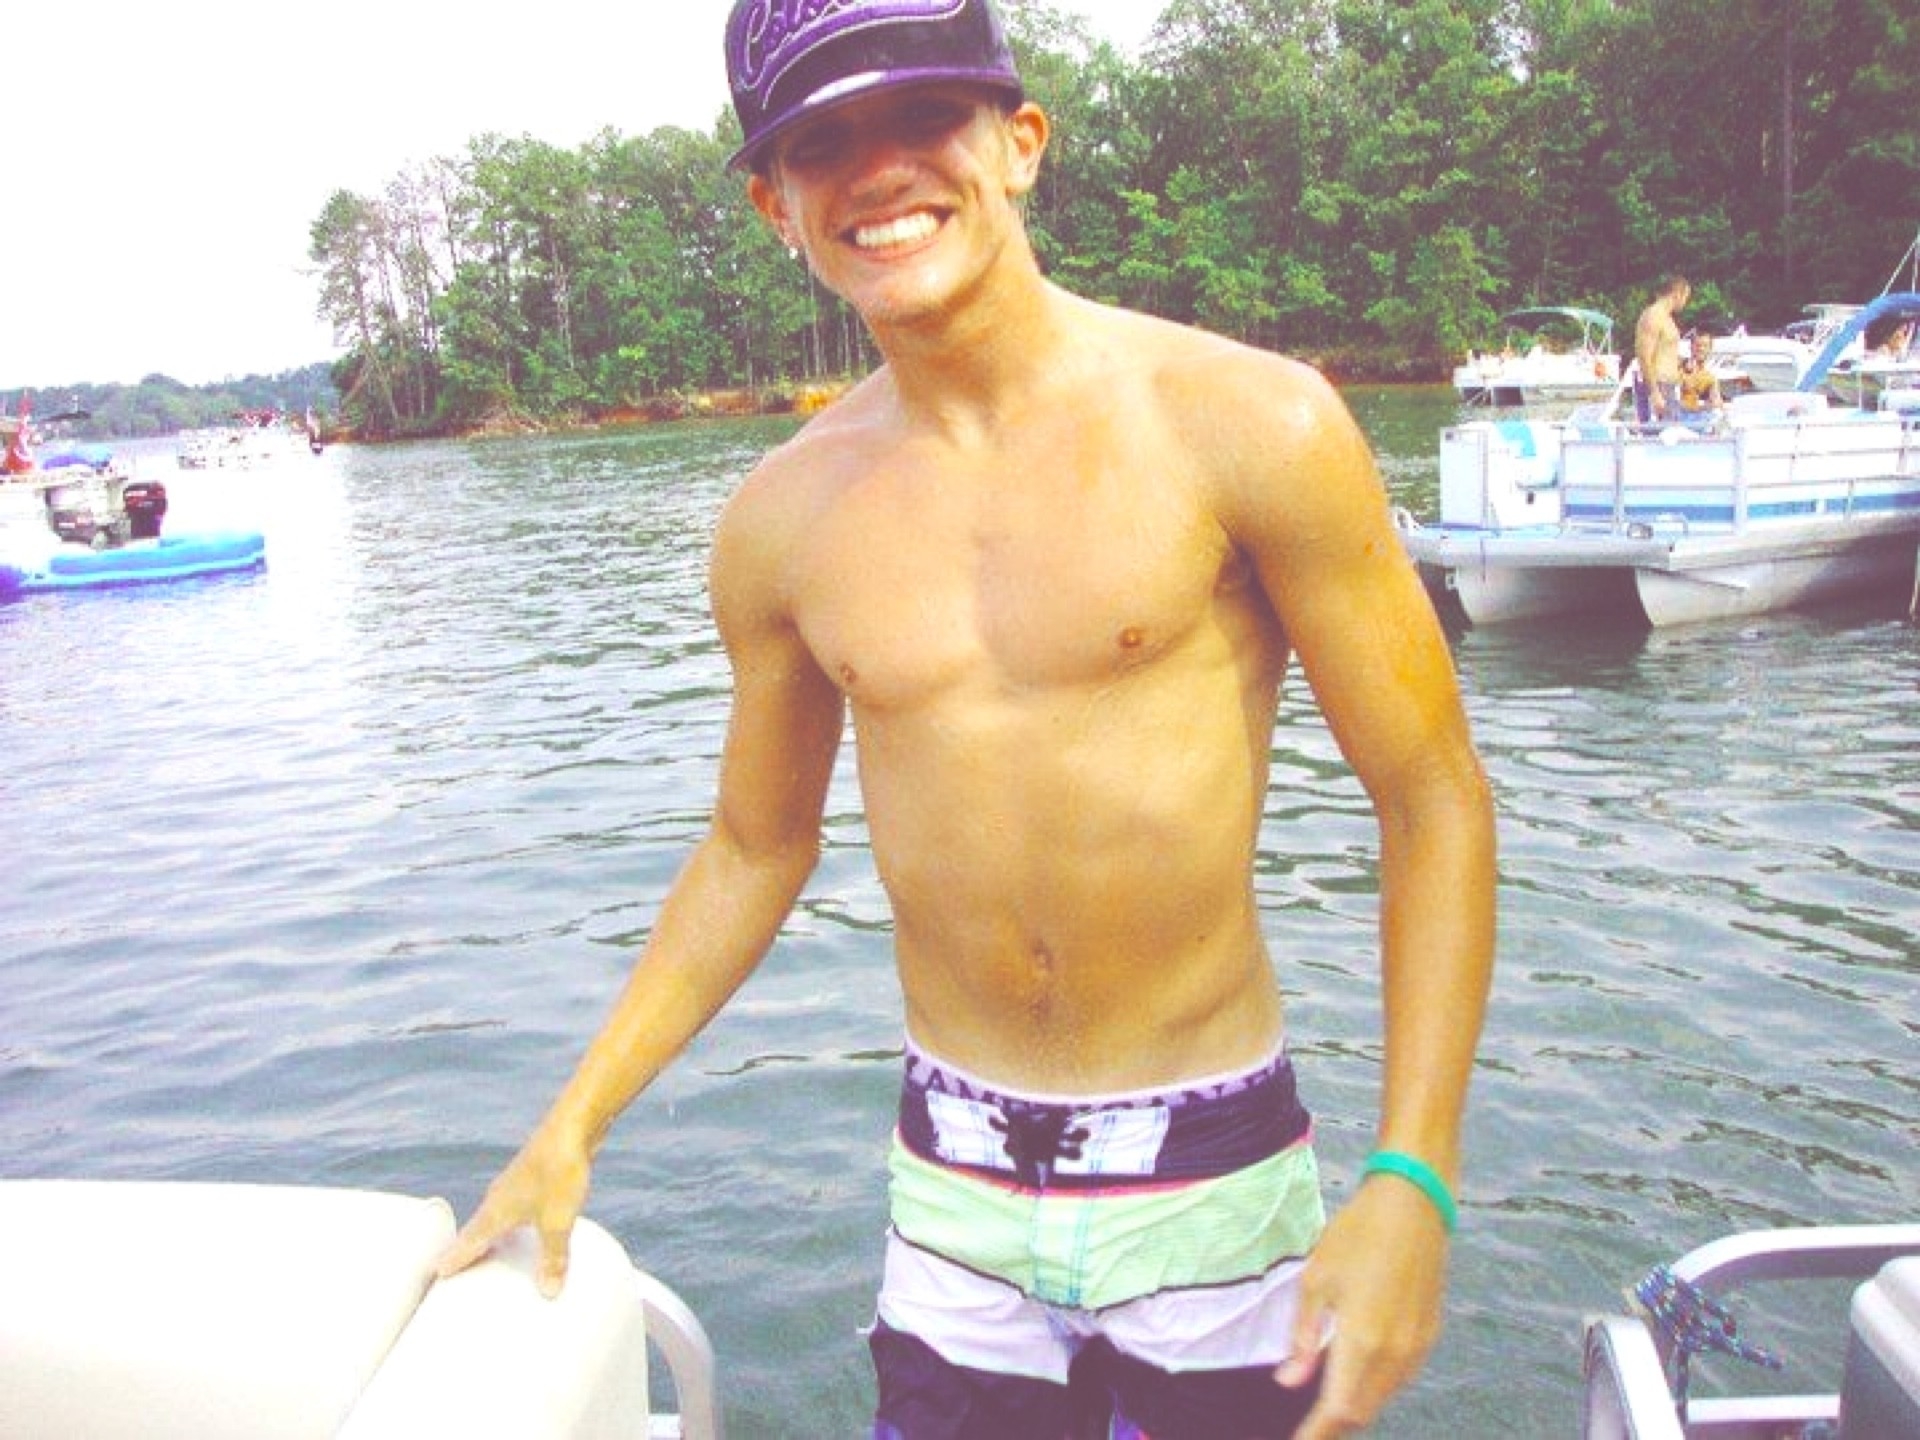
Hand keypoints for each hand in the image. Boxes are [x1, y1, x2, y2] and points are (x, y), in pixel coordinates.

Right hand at [434, 1120, 592, 1298]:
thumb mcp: (558, 1222)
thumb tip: (548, 1294)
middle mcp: (498, 1198)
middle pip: (475, 1230)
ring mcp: (514, 1185)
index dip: (453, 1261)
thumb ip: (553, 1258)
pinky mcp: (532, 1176)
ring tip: (488, 1252)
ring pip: (494, 1217)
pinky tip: (522, 1224)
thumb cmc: (559, 1172)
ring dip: (489, 1235)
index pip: (467, 1243)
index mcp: (495, 1212)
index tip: (436, 1275)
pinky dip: (510, 1222)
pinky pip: (513, 1207)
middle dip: (467, 1249)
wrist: (573, 1126)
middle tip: (455, 1268)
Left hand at [1275, 1177, 1451, 1437]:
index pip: (1338, 1410)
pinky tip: (1357, 1376)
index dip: (1316, 1434)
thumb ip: (1304, 1338)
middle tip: (1308, 1427)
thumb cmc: (1356, 1235)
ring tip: (1326, 1405)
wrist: (1414, 1206)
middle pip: (1362, 1412)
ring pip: (1383, 1397)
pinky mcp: (1429, 1335)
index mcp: (1361, 1341)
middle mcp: (1394, 1354)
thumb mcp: (1316, 1282)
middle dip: (1334, 1426)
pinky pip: (1399, 1377)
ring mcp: (1417, 1347)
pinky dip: (1376, 1387)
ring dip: (1356, 1406)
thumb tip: (1289, 1382)